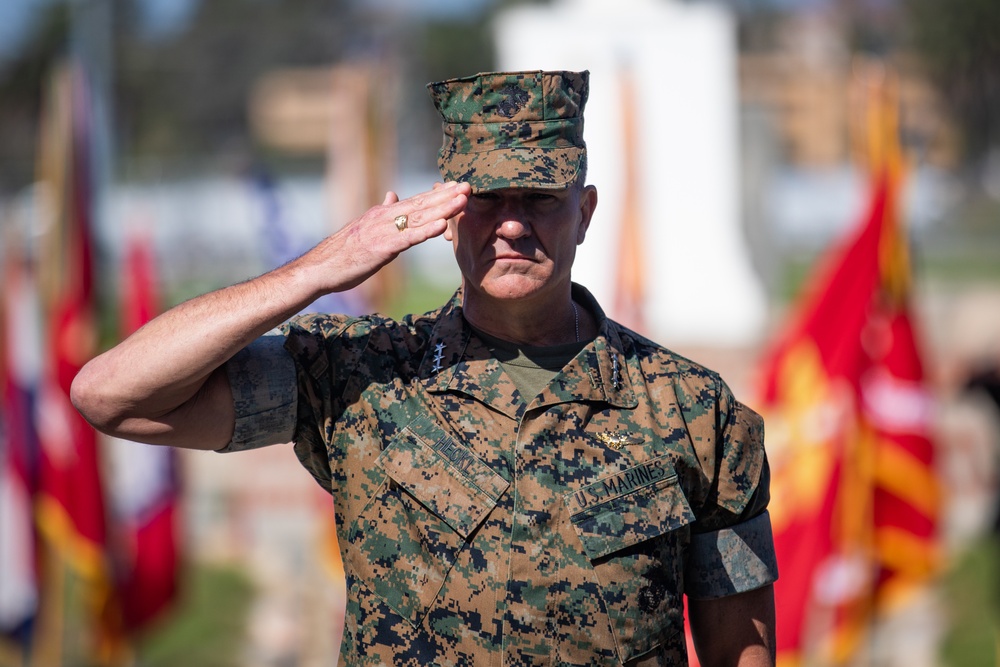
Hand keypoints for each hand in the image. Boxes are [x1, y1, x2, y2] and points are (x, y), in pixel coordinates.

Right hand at [295, 181, 469, 296]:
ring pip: (418, 217)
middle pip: (421, 204)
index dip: (438, 193)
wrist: (320, 267)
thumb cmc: (342, 252)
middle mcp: (384, 217)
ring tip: (463, 200)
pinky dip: (424, 230)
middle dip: (446, 195)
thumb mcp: (365, 228)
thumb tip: (393, 195)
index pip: (415, 201)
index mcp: (382, 214)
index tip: (458, 186)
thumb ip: (382, 212)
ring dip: (442, 208)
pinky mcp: (381, 248)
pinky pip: (407, 238)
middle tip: (469, 186)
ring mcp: (383, 231)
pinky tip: (441, 224)